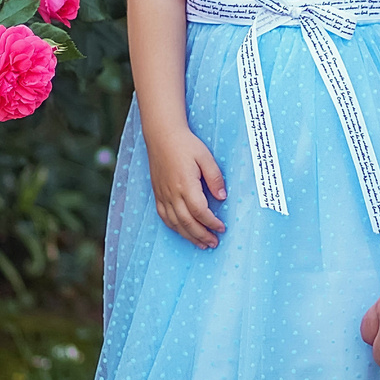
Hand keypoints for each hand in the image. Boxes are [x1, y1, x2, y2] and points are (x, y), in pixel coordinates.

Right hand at [146, 125, 227, 248]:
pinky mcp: (157, 194)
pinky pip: (164, 216)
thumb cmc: (186, 144)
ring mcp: (163, 195)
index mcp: (186, 184)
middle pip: (187, 222)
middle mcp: (172, 193)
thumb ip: (215, 178)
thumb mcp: (206, 157)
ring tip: (201, 244)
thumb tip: (222, 198)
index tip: (222, 228)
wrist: (162, 135)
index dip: (211, 223)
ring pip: (175, 223)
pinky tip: (182, 232)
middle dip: (202, 235)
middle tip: (214, 243)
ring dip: (189, 236)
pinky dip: (174, 227)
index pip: (200, 211)